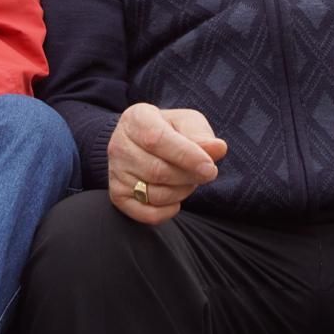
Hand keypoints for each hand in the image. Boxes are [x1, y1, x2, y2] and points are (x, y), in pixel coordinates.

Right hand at [106, 103, 227, 224]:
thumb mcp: (187, 123)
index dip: (186, 156)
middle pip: (157, 170)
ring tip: (187, 181)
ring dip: (181, 192)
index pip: (157, 140)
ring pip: (154, 194)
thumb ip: (202, 136)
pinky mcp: (117, 194)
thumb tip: (218, 148)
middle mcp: (119, 145)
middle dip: (188, 177)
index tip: (210, 168)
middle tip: (205, 174)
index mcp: (136, 119)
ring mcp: (115, 171)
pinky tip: (175, 200)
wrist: (142, 142)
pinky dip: (168, 212)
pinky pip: (146, 214)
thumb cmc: (170, 130)